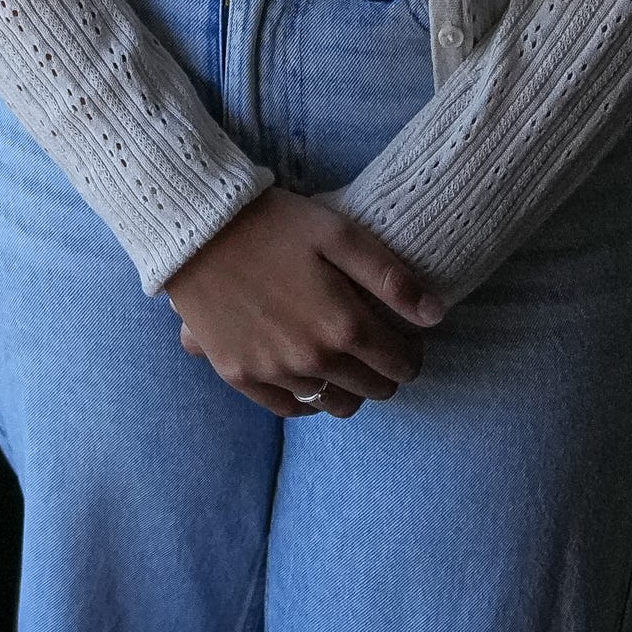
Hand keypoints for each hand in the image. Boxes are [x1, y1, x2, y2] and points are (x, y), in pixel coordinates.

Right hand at [159, 189, 444, 419]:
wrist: (196, 227)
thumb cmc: (273, 222)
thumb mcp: (339, 233)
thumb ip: (391, 277)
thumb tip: (435, 316)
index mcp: (344, 325)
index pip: (402, 364)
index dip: (411, 351)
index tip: (404, 335)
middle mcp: (312, 359)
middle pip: (373, 389)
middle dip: (384, 370)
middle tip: (375, 344)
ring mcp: (274, 372)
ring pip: (335, 405)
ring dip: (349, 387)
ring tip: (341, 359)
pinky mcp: (239, 374)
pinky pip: (289, 408)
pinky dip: (308, 399)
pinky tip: (307, 374)